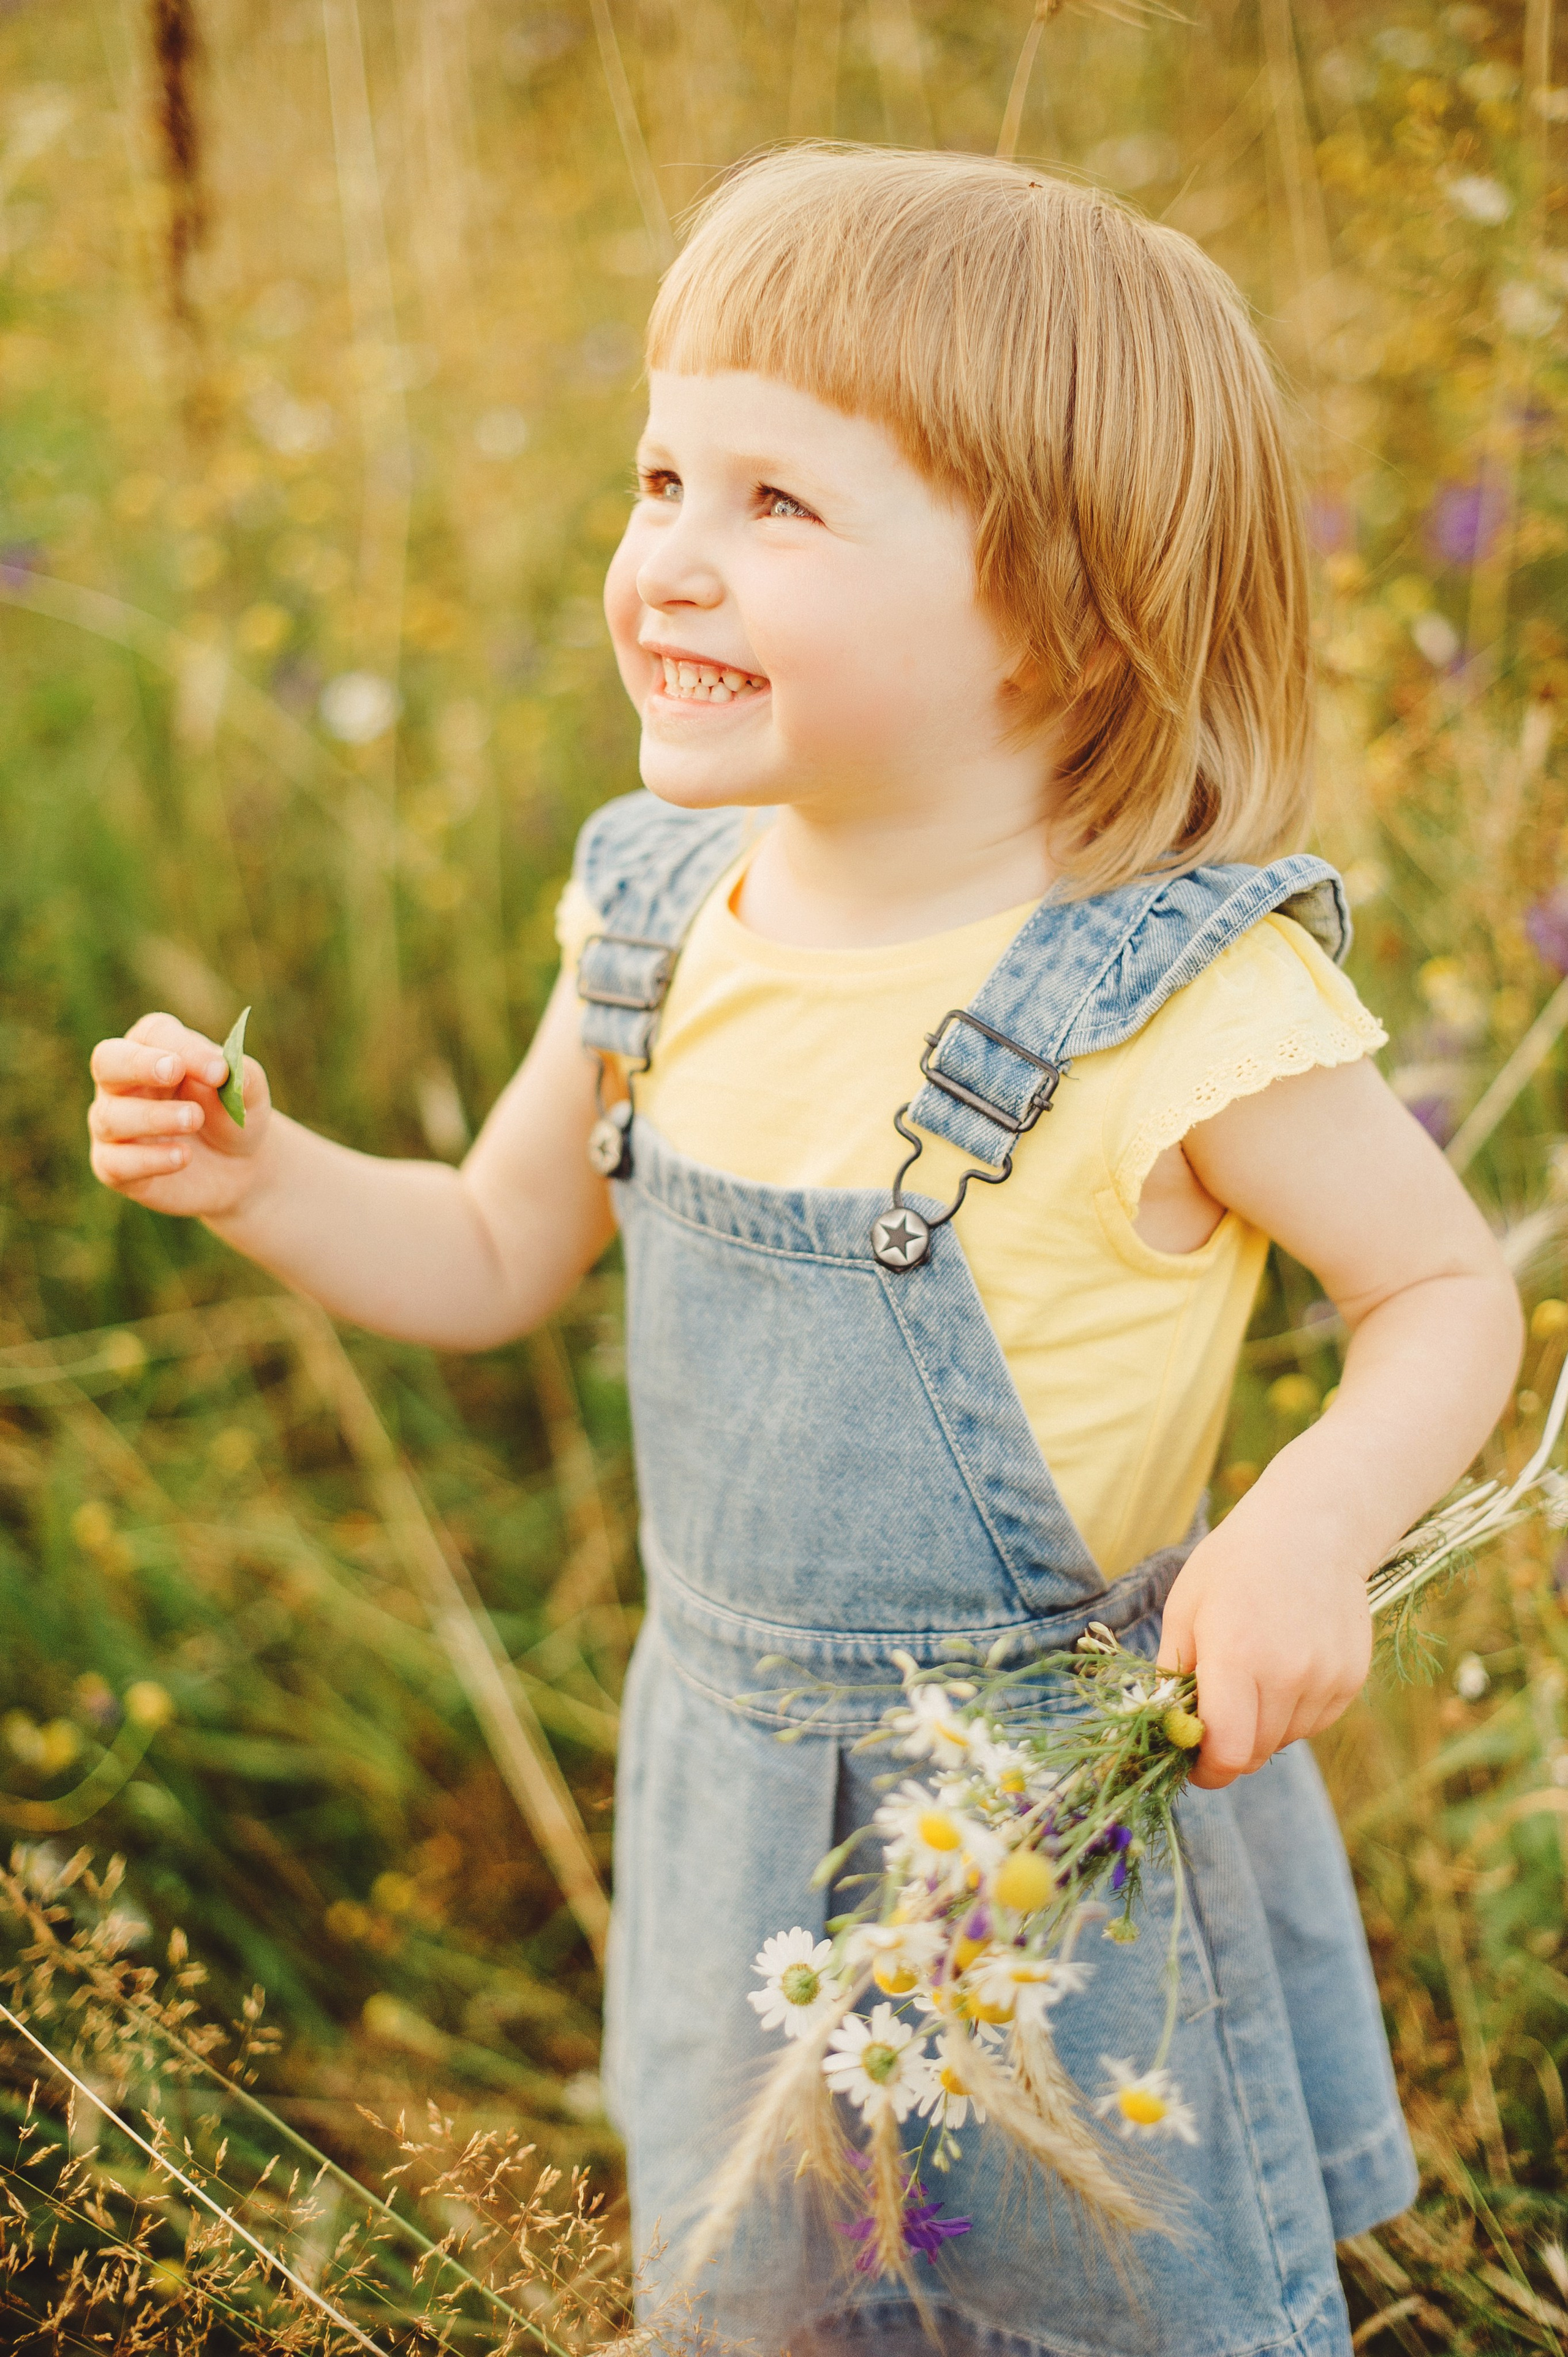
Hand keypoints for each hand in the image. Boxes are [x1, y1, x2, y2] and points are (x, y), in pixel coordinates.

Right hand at [88, 1012, 273, 1221]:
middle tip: (174, 1071)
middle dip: (138, 1064)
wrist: (233, 1167)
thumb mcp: (249, 1095)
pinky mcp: (113, 1166)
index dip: (185, 1049)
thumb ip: (245, 1077)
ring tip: (195, 1119)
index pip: (156, 1034)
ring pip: (111, 1116)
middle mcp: (122, 1082)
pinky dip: (148, 1160)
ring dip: (154, 1117)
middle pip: (107, 1060)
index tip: (219, 1071)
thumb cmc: (231, 1116)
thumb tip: (230, 1071)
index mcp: (154, 1048)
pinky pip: (114, 1162)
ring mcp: (112, 1124)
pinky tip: (183, 1156)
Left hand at [1156, 1504, 1371, 1790]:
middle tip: (1214, 1716)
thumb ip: (1174, 1676)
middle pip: (1255, 1753)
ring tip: (1253, 1674)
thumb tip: (1166, 1728)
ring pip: (1285, 1739)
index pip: (1228, 1753)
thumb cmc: (1234, 1565)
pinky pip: (1314, 1722)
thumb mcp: (1185, 1610)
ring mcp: (1326, 1679)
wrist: (1311, 1528)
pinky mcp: (1352, 1679)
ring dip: (1262, 1727)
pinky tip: (1283, 1667)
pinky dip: (1292, 1711)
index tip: (1192, 1762)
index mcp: (1236, 1656)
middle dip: (1229, 1747)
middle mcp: (1287, 1674)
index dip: (1206, 1770)